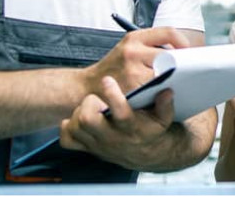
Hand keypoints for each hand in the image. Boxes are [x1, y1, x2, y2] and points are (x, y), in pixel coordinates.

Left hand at [60, 75, 177, 170]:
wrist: (148, 155)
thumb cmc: (154, 130)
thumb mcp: (165, 118)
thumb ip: (166, 104)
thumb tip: (166, 91)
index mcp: (131, 128)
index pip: (119, 113)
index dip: (112, 95)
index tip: (108, 79)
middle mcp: (112, 138)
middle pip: (87, 120)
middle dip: (88, 103)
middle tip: (96, 98)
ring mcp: (98, 144)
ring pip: (76, 127)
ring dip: (78, 112)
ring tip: (90, 106)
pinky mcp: (89, 148)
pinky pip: (68, 140)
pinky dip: (68, 127)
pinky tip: (78, 119)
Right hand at [83, 26, 189, 94]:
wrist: (86, 87)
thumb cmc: (114, 67)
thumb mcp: (129, 47)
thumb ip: (151, 46)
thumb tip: (183, 54)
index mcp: (134, 38)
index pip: (168, 33)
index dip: (183, 42)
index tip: (189, 52)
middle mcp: (132, 52)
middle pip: (168, 56)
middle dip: (181, 65)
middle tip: (191, 71)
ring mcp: (130, 73)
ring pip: (163, 77)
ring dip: (174, 81)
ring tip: (181, 84)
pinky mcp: (129, 93)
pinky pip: (153, 94)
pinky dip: (162, 95)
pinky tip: (167, 96)